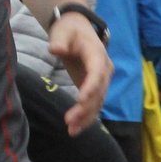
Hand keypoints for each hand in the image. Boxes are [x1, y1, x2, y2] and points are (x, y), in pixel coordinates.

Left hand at [48, 13, 111, 134]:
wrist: (77, 31)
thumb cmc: (68, 31)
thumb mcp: (62, 31)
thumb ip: (59, 40)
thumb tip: (56, 49)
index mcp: (96, 54)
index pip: (97, 72)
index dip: (91, 86)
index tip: (81, 100)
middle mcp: (104, 68)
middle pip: (98, 91)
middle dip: (85, 108)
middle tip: (69, 121)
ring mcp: (101, 80)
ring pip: (97, 102)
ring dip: (86, 117)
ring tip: (71, 131)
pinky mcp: (95, 88)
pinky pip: (94, 105)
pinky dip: (86, 118)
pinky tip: (75, 130)